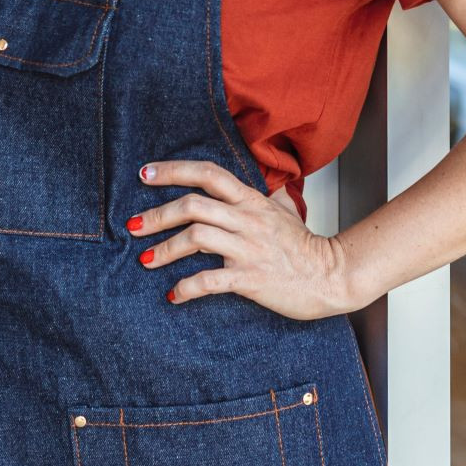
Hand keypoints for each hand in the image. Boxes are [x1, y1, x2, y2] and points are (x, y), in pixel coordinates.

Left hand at [129, 160, 360, 320]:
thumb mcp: (284, 210)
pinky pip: (211, 280)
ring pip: (197, 238)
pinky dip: (187, 287)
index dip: (174, 170)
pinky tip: (174, 295)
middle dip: (157, 215)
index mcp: (252, 201)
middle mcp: (248, 220)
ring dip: (165, 249)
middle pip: (193, 205)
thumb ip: (265, 194)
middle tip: (133, 225)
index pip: (208, 174)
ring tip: (146, 259)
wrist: (332, 275)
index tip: (145, 173)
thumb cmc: (305, 246)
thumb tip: (259, 180)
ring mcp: (249, 249)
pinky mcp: (251, 279)